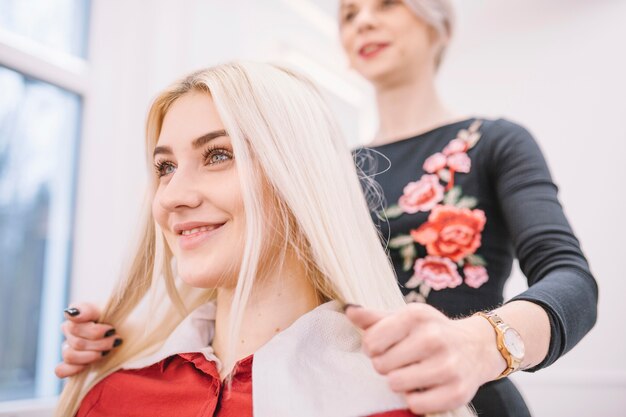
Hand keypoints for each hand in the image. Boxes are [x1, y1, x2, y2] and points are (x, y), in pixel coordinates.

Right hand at [55, 302, 120, 377]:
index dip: (92, 328)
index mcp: (80, 312)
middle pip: (76, 340)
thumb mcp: (115, 311)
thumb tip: (71, 313)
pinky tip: (89, 366)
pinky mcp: (71, 364)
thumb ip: (89, 310)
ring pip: (69, 355)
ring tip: (107, 351)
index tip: (111, 329)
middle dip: (100, 343)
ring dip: (92, 356)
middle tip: (116, 340)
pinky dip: (75, 369)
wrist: (134, 340)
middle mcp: (71, 329)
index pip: (73, 317)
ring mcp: (69, 346)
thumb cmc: (124, 323)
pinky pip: (61, 370)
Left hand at [345, 303, 503, 414]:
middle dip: (385, 365)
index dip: (372, 348)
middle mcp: (434, 337)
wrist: (476, 347)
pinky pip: (415, 404)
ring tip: (411, 373)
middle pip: (381, 365)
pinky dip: (414, 399)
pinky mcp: (457, 391)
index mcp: (416, 315)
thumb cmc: (431, 331)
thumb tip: (349, 310)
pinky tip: (424, 387)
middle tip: (400, 361)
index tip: (383, 347)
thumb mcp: (406, 318)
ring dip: (398, 382)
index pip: (372, 341)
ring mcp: (447, 365)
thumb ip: (375, 317)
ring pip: (395, 384)